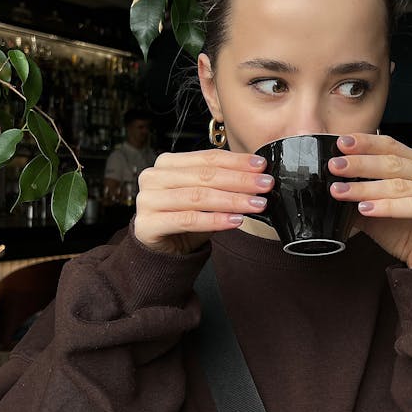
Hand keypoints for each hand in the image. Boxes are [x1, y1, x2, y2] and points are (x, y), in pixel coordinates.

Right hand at [134, 149, 273, 254]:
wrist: (162, 253)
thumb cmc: (185, 220)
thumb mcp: (205, 198)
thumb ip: (223, 184)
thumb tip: (258, 176)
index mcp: (167, 163)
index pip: (207, 158)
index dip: (236, 161)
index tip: (262, 166)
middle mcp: (153, 177)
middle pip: (204, 176)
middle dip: (239, 180)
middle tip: (265, 185)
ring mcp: (146, 200)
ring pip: (197, 197)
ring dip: (232, 200)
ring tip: (257, 204)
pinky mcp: (147, 224)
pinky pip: (188, 220)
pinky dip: (215, 220)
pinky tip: (236, 221)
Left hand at [328, 133, 411, 267]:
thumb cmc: (404, 230)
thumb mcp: (375, 207)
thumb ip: (358, 193)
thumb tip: (330, 182)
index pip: (391, 146)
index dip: (365, 143)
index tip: (341, 143)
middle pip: (393, 164)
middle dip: (360, 164)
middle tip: (334, 166)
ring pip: (400, 186)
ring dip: (366, 189)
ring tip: (341, 191)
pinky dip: (387, 207)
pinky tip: (366, 209)